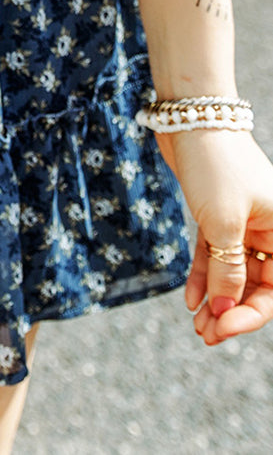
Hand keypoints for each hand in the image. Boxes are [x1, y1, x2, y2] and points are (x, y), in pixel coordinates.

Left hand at [157, 128, 272, 345]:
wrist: (190, 120)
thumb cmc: (215, 167)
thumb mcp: (223, 224)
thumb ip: (228, 270)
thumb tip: (225, 311)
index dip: (249, 315)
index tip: (221, 329)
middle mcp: (268, 231)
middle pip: (255, 285)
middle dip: (231, 311)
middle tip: (205, 334)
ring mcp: (242, 223)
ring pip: (232, 272)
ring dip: (215, 298)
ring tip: (196, 323)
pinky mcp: (216, 215)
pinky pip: (213, 254)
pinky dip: (203, 276)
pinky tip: (190, 299)